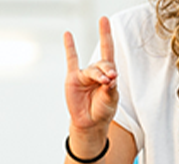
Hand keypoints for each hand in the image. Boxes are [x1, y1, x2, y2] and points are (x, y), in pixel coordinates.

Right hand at [62, 17, 118, 140]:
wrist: (90, 122)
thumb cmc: (102, 110)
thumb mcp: (110, 100)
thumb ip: (110, 89)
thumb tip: (109, 78)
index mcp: (109, 75)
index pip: (109, 54)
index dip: (107, 38)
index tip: (106, 25)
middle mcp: (97, 72)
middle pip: (103, 64)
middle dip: (107, 70)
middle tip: (110, 79)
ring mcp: (84, 74)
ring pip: (92, 69)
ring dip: (98, 74)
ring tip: (103, 82)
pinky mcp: (73, 79)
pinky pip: (71, 60)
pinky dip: (69, 47)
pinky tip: (67, 34)